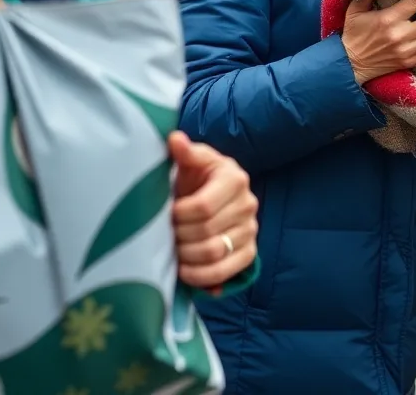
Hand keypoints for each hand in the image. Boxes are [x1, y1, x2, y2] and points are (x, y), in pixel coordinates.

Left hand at [169, 131, 258, 294]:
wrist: (213, 195)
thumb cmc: (197, 178)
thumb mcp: (192, 162)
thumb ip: (185, 153)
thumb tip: (175, 139)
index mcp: (234, 179)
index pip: (203, 207)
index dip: (178, 216)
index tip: (165, 214)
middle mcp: (248, 204)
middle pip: (207, 232)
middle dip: (179, 237)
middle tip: (164, 236)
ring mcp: (251, 230)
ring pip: (216, 254)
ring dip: (187, 258)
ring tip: (171, 252)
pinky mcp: (249, 251)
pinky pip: (227, 271)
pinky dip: (203, 276)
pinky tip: (184, 271)